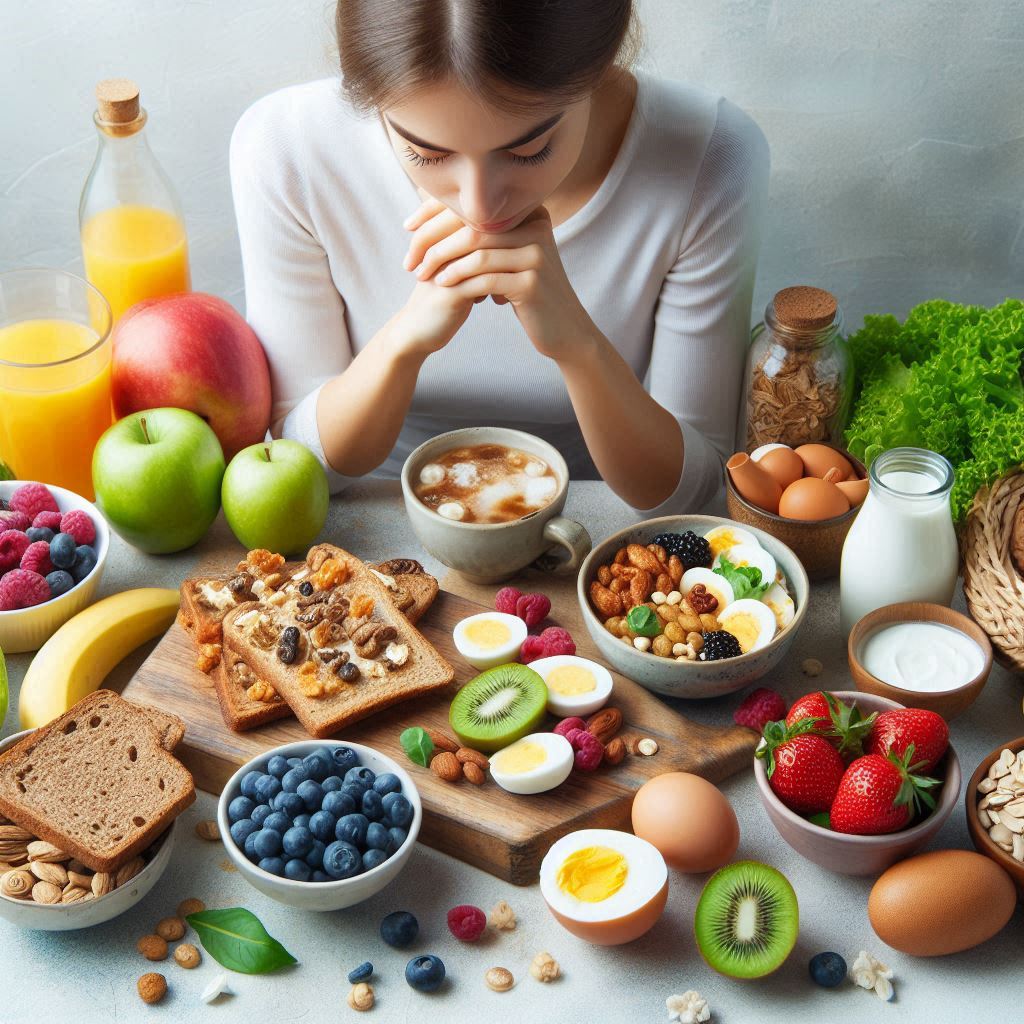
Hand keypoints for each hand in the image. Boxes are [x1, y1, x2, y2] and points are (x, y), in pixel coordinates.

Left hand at [403, 198, 593, 362]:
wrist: (563, 328)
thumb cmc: (527, 291)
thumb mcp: (509, 255)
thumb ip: (485, 232)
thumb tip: (432, 202)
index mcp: (530, 212)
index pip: (474, 205)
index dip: (434, 214)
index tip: (407, 229)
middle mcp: (537, 226)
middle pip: (472, 227)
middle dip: (433, 242)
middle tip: (410, 259)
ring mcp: (537, 254)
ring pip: (476, 251)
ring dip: (442, 263)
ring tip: (422, 274)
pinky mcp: (533, 282)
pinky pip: (486, 278)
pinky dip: (460, 281)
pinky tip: (442, 286)